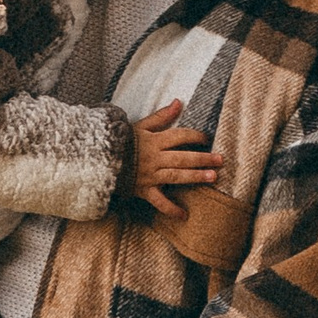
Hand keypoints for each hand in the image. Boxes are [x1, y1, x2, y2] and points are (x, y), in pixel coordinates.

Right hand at [130, 100, 221, 218]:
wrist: (97, 160)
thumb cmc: (119, 142)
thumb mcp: (139, 125)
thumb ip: (161, 116)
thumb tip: (179, 102)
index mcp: (153, 141)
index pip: (179, 136)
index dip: (194, 136)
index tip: (207, 138)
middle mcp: (154, 158)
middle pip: (182, 157)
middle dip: (202, 158)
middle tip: (220, 160)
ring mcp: (149, 175)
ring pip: (176, 176)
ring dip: (195, 176)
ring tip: (213, 177)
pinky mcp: (143, 189)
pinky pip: (158, 201)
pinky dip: (170, 209)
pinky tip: (184, 215)